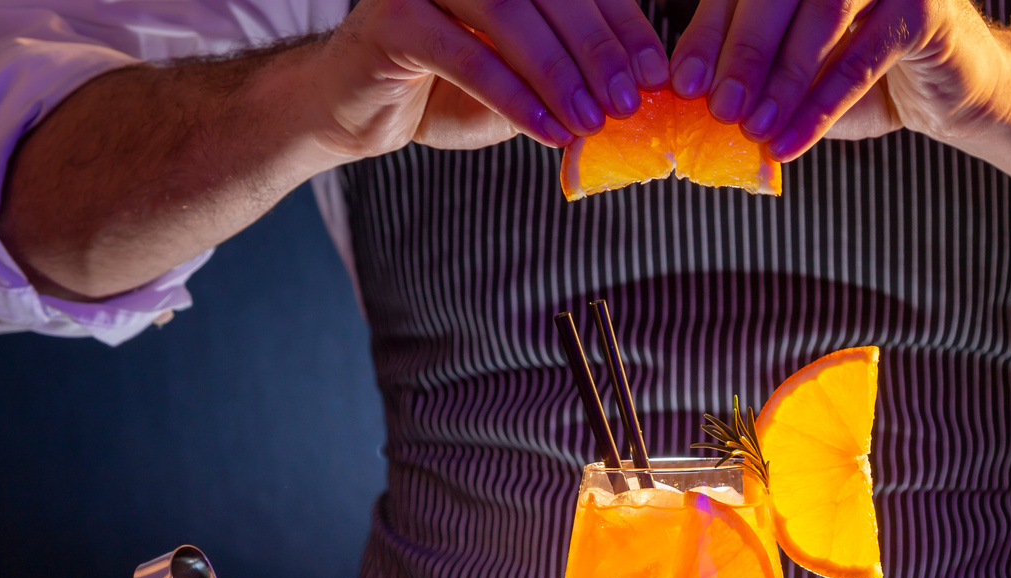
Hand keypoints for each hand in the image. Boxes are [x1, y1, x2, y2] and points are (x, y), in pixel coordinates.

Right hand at [314, 0, 669, 160]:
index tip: (655, 73)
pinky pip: (466, 57)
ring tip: (591, 121)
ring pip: (508, 14)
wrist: (356, 106)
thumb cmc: (445, 86)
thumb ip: (569, 71)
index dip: (621, 24)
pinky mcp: (392, 18)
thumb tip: (639, 89)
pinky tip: (548, 131)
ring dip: (558, 72)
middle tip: (628, 100)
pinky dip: (514, 97)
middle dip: (595, 48)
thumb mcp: (520, 75)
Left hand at [667, 0, 1009, 159]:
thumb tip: (691, 100)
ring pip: (822, 14)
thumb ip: (752, 79)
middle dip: (742, 52)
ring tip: (752, 129)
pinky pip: (864, 57)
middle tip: (715, 107)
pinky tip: (790, 142)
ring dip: (781, 78)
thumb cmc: (865, 79)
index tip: (681, 82)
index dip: (709, 33)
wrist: (952, 92)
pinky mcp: (925, 6)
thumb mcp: (798, 79)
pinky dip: (822, 104)